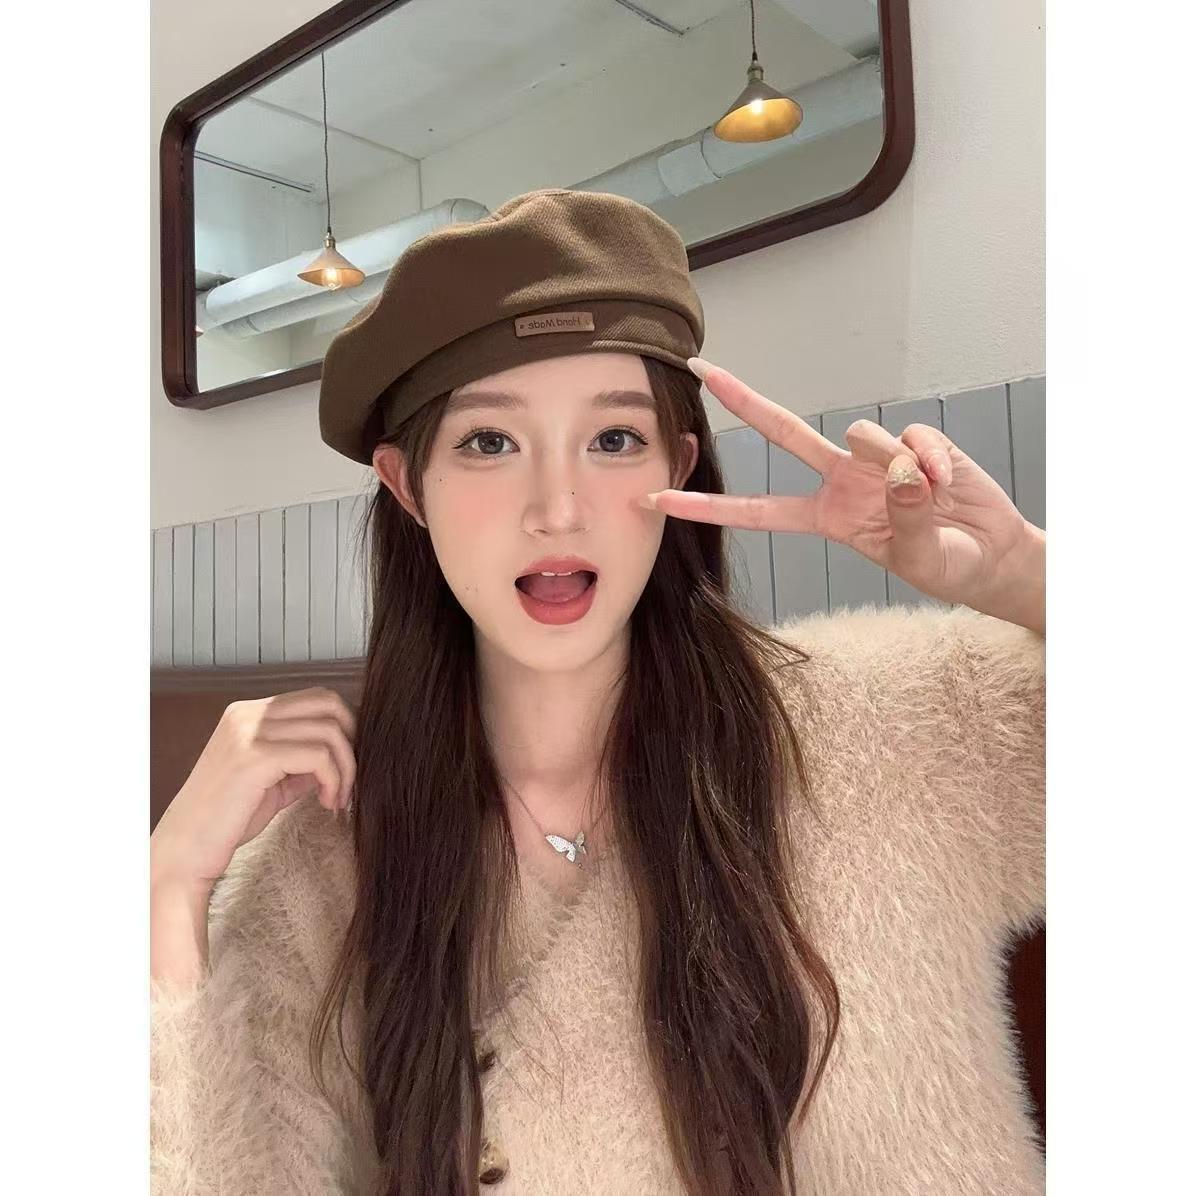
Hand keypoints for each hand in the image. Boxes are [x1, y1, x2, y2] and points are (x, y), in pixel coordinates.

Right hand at [150, 687, 357, 892]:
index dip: (344, 727)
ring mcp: (249, 732)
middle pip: (328, 704)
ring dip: (346, 768)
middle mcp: (246, 714)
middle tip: (348, 777)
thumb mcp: (272, 780)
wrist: (186, 850)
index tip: (345, 764)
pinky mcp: (256, 757)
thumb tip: (344, 752)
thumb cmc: (227, 819)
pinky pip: (318, 756)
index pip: (316, 698)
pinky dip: (334, 780)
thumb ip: (302, 760)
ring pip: (328, 731)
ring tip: (337, 798)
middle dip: (352, 740)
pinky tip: (327, 802)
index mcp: (247, 713)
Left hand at [641, 358, 1042, 621]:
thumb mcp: (919, 559)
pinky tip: (948, 480)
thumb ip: (905, 517)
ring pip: (862, 435)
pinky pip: (913, 437)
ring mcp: (876, 457)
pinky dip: (932, 460)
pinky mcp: (915, 441)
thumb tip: (897, 470)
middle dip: (743, 399)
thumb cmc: (947, 565)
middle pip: (783, 433)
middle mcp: (841, 481)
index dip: (708, 507)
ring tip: (931, 496)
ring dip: (896, 465)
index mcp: (826, 519)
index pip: (756, 511)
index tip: (658, 500)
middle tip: (700, 369)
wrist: (994, 553)